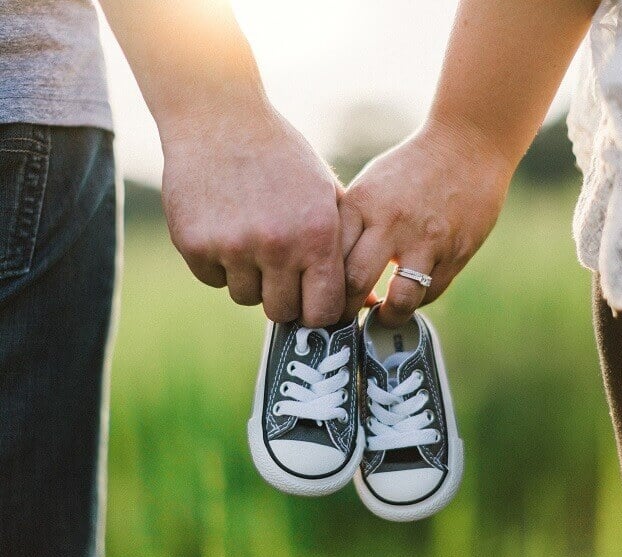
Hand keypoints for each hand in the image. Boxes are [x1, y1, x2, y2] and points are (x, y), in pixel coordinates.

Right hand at [160, 99, 344, 326]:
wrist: (220, 118)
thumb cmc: (282, 158)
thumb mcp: (325, 193)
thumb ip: (345, 248)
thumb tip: (365, 303)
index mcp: (317, 236)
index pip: (323, 311)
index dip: (317, 312)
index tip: (310, 301)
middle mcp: (277, 246)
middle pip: (281, 311)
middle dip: (282, 297)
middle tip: (278, 269)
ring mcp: (233, 247)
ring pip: (245, 296)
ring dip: (249, 278)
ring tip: (250, 237)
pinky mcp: (195, 245)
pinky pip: (212, 279)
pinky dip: (219, 264)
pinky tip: (224, 227)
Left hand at [339, 117, 511, 326]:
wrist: (468, 146)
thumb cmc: (410, 168)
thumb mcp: (370, 186)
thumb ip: (350, 224)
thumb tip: (326, 270)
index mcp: (362, 204)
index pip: (329, 257)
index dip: (320, 286)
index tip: (319, 299)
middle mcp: (391, 223)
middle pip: (354, 283)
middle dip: (344, 312)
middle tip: (344, 319)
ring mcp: (426, 240)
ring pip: (399, 299)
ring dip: (387, 317)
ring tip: (381, 317)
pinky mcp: (456, 252)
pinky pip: (429, 292)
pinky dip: (415, 301)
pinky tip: (408, 295)